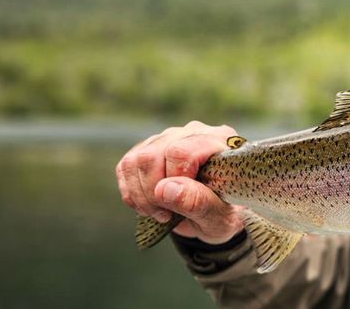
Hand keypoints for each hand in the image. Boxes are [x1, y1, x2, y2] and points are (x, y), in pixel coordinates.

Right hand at [116, 121, 245, 243]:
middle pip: (154, 154)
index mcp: (220, 142)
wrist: (216, 216)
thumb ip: (198, 202)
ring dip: (141, 195)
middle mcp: (194, 133)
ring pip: (137, 159)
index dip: (174, 180)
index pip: (182, 151)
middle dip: (153, 192)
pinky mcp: (149, 149)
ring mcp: (170, 138)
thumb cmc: (224, 214)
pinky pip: (125, 166)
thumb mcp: (219, 216)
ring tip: (160, 213)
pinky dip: (131, 193)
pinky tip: (149, 206)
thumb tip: (164, 189)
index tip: (180, 205)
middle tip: (166, 215)